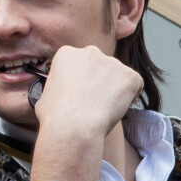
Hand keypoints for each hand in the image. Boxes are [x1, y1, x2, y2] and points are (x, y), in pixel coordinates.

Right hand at [29, 45, 142, 180]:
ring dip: (113, 90)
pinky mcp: (129, 75)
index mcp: (67, 53)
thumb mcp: (45, 94)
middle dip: (98, 81)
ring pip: (117, 76)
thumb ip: (58, 87)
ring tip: (103, 109)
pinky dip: (129, 97)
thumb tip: (61, 95)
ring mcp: (112, 62)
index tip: (79, 96)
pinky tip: (116, 109)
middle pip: (99, 66)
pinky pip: (134, 85)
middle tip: (93, 102)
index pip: (79, 64)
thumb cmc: (54, 116)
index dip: (80, 82)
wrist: (72, 127)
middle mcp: (90, 52)